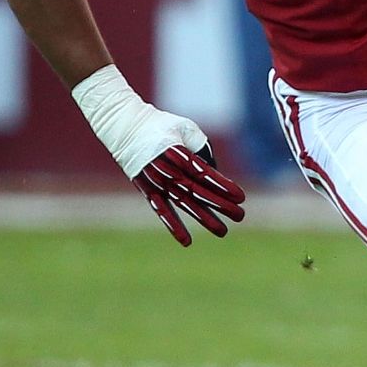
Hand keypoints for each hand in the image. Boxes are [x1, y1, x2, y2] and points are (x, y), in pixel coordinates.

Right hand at [71, 65, 247, 246]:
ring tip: (223, 231)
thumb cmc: (161, 125)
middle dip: (221, 205)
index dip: (224, 186)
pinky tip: (187, 241)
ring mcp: (156, 182)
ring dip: (204, 218)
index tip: (241, 197)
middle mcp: (167, 170)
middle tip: (240, 216)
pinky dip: (173, 226)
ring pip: (184, 204)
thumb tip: (213, 171)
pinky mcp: (147, 189)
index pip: (205, 174)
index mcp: (178, 154)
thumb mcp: (185, 129)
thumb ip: (201, 149)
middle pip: (198, 192)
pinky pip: (162, 210)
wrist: (124, 127)